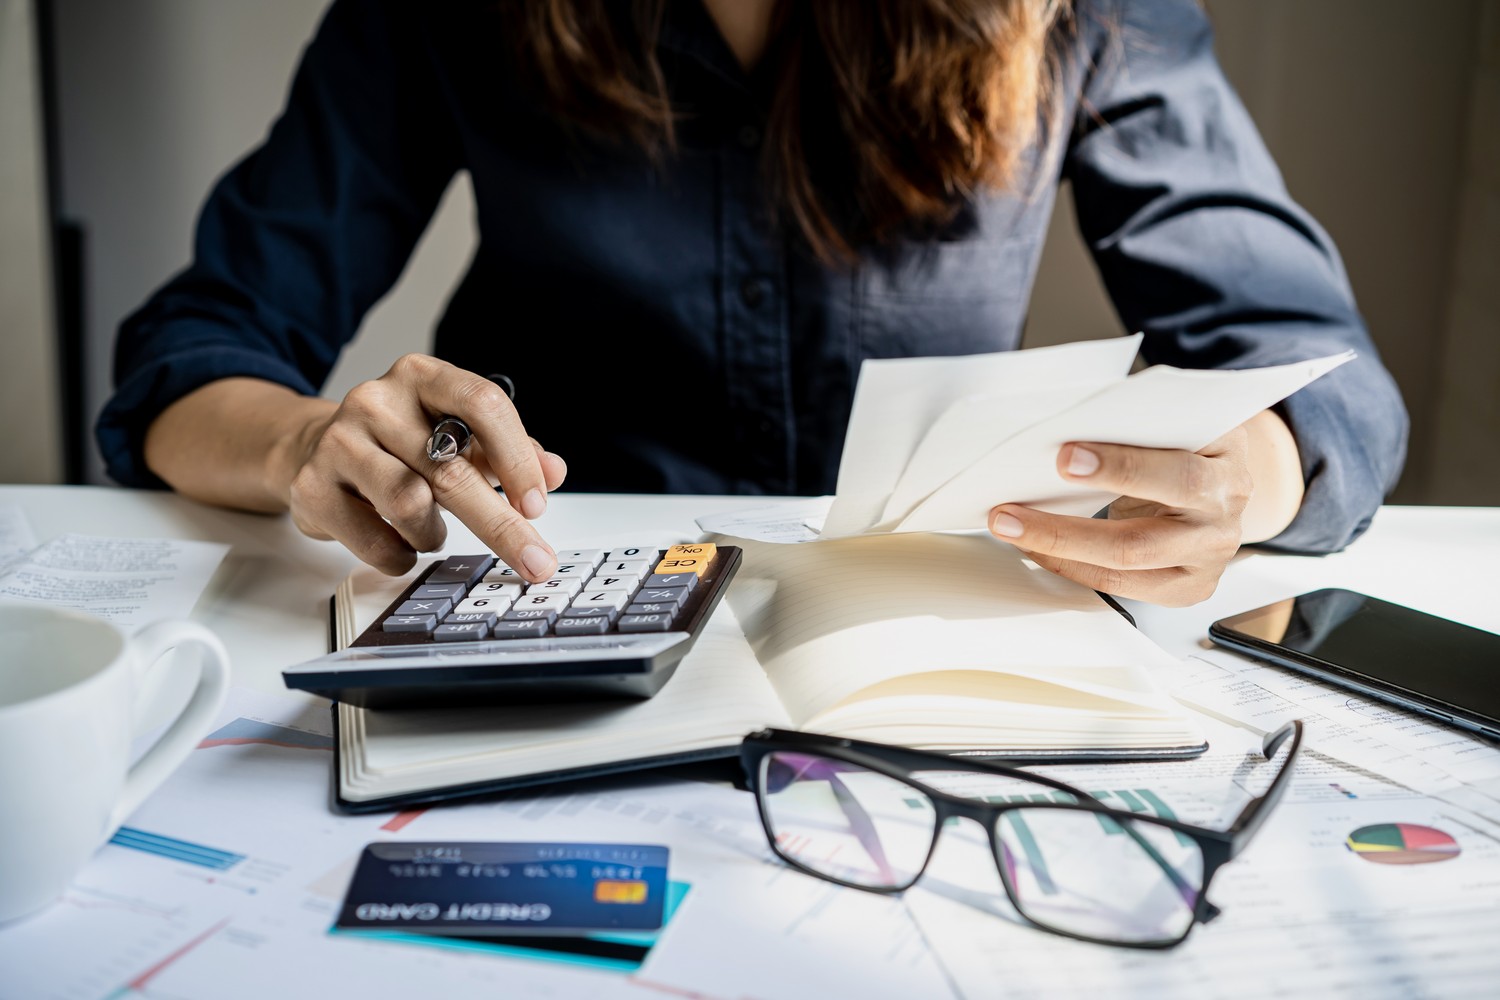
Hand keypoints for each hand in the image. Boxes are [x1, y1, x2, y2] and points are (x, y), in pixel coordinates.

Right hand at [284, 354, 566, 579]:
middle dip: (502, 525)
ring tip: (431, 531)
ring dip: (434, 534)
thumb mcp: (458, 436)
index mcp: (422, 377)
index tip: (536, 503)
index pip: (482, 404)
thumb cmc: (399, 444)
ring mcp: (340, 441)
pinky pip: (375, 541)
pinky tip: (402, 546)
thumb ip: (508, 453)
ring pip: (411, 504)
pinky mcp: (312, 486)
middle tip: (535, 561)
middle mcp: (378, 401)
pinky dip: (401, 556)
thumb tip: (553, 472)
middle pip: (451, 468)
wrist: (313, 449)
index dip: (516, 457)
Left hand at [986, 428, 1253, 606]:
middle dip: (1068, 529)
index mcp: (1227, 466)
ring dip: (1058, 550)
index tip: (1064, 456)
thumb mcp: (1178, 418)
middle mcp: (1222, 519)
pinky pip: (1122, 586)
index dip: (1121, 468)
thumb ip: (1137, 424)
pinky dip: (1072, 566)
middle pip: (1142, 538)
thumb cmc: (1190, 441)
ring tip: (1010, 528)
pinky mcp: (1188, 587)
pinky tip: (1036, 548)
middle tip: (1011, 512)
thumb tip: (1060, 430)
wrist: (1225, 479)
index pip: (1176, 473)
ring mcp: (1207, 559)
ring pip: (1124, 566)